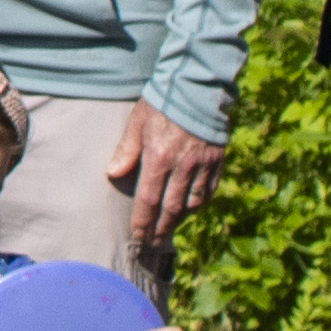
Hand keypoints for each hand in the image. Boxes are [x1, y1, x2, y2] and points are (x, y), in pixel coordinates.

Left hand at [107, 100, 224, 253]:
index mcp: (159, 157)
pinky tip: (190, 209)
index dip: (142, 221)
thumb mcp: (137, 122)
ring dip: (180, 219)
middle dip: (160, 229)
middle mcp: (182, 166)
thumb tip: (113, 174)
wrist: (197, 88)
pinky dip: (199, 204)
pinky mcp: (217, 161)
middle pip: (171, 208)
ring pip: (192, 203)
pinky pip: (209, 191)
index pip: (148, 199)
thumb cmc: (162, 102)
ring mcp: (202, 165)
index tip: (137, 236)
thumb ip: (126, 150)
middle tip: (152, 243)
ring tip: (169, 229)